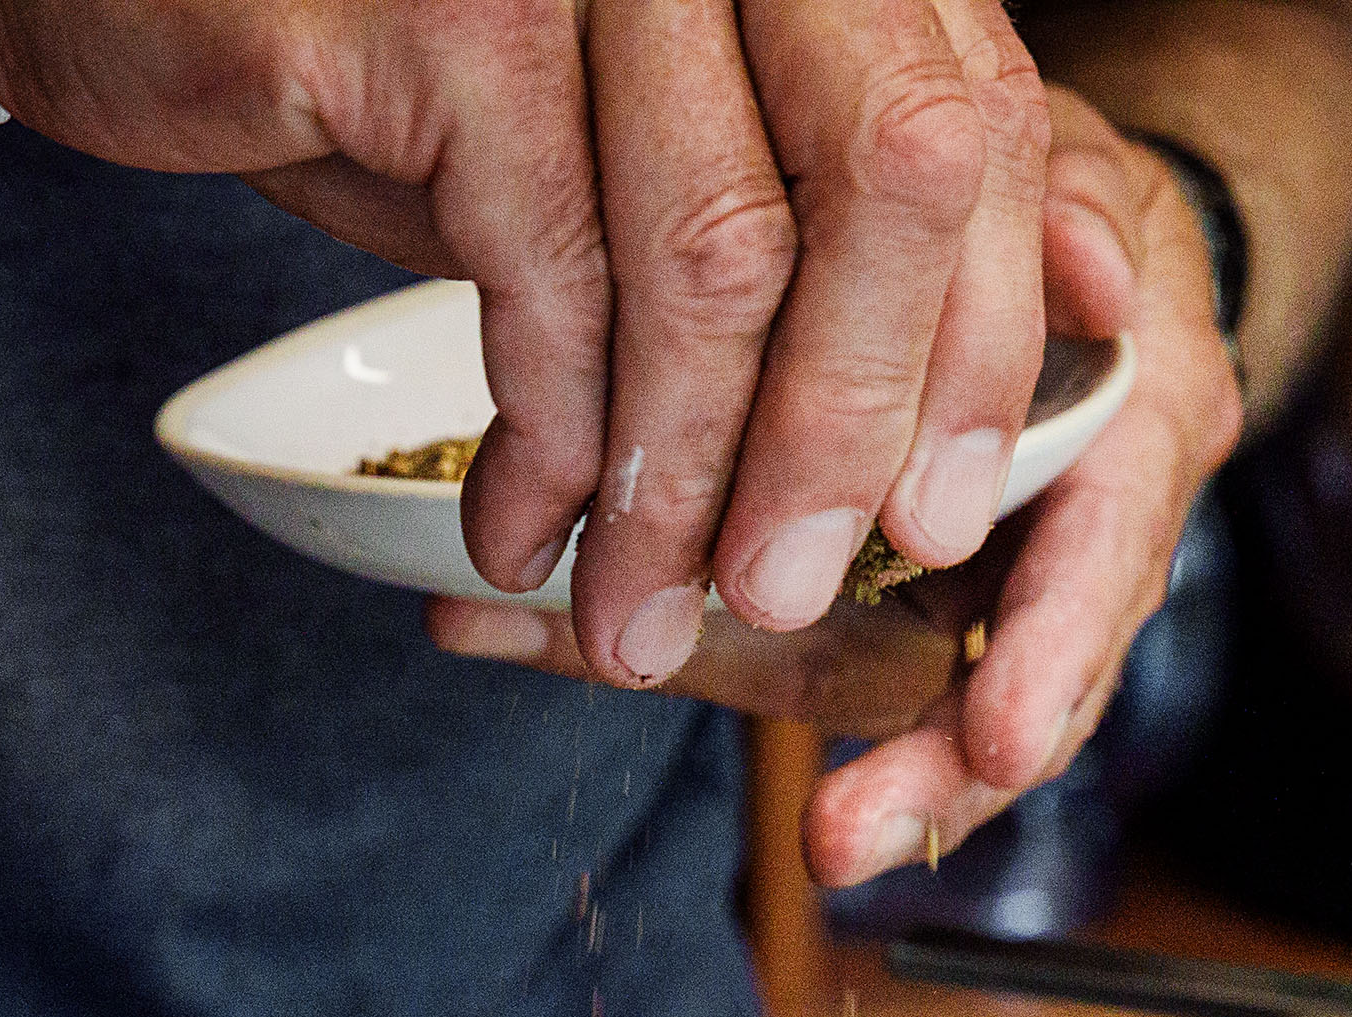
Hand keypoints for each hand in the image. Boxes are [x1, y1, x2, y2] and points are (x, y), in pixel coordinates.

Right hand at [0, 0, 1052, 680]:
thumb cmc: (369, 46)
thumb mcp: (604, 131)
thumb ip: (769, 218)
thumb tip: (931, 406)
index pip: (973, 119)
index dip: (982, 333)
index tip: (944, 516)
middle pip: (894, 177)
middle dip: (853, 427)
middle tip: (794, 595)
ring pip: (720, 258)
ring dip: (687, 482)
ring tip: (644, 620)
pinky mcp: (452, 12)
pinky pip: (550, 279)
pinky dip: (554, 442)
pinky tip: (522, 535)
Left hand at [432, 86, 1244, 890]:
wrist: (1061, 253)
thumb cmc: (1047, 207)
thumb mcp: (1066, 186)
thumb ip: (1075, 225)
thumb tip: (1094, 279)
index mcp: (1134, 433)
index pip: (1104, 562)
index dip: (1049, 653)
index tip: (994, 740)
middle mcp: (1084, 538)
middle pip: (1028, 692)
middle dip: (939, 774)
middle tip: (845, 840)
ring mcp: (1003, 591)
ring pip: (947, 710)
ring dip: (884, 784)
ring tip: (817, 841)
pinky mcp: (921, 612)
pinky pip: (864, 678)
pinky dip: (770, 704)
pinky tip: (662, 725)